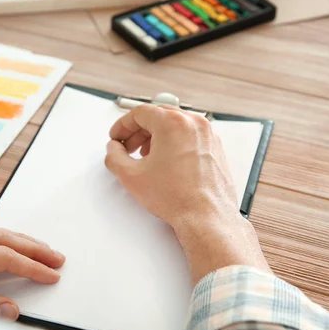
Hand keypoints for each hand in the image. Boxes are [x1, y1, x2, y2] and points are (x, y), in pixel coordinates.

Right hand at [105, 105, 269, 281]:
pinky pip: (189, 135)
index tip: (117, 137)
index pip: (140, 112)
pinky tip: (166, 162)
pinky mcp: (214, 147)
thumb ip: (114, 156)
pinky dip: (174, 142)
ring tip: (146, 156)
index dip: (122, 125)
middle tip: (127, 146)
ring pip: (175, 124)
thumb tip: (114, 149)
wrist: (206, 217)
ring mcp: (207, 135)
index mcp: (173, 123)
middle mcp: (193, 123)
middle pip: (158, 115)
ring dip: (156, 136)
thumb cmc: (178, 198)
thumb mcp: (131, 176)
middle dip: (138, 131)